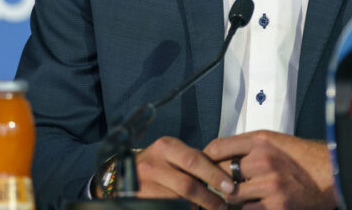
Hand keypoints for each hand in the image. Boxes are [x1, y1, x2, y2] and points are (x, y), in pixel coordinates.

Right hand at [116, 136, 234, 208]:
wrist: (121, 173)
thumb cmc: (155, 164)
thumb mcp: (172, 154)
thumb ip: (193, 161)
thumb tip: (223, 176)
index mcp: (166, 147)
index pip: (195, 160)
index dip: (215, 175)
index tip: (229, 187)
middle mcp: (152, 163)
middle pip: (187, 185)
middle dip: (209, 198)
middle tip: (221, 206)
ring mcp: (143, 184)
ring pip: (177, 201)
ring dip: (195, 208)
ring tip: (207, 209)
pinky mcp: (138, 200)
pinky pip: (166, 207)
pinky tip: (190, 209)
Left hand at [204, 130, 337, 209]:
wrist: (333, 174)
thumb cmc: (304, 158)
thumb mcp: (276, 141)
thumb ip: (249, 147)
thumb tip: (221, 157)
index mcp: (261, 140)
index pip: (217, 147)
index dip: (204, 159)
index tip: (201, 167)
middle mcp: (263, 160)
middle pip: (220, 174)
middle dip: (215, 183)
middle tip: (209, 189)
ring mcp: (269, 184)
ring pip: (230, 197)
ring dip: (229, 201)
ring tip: (233, 199)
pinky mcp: (276, 206)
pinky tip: (252, 205)